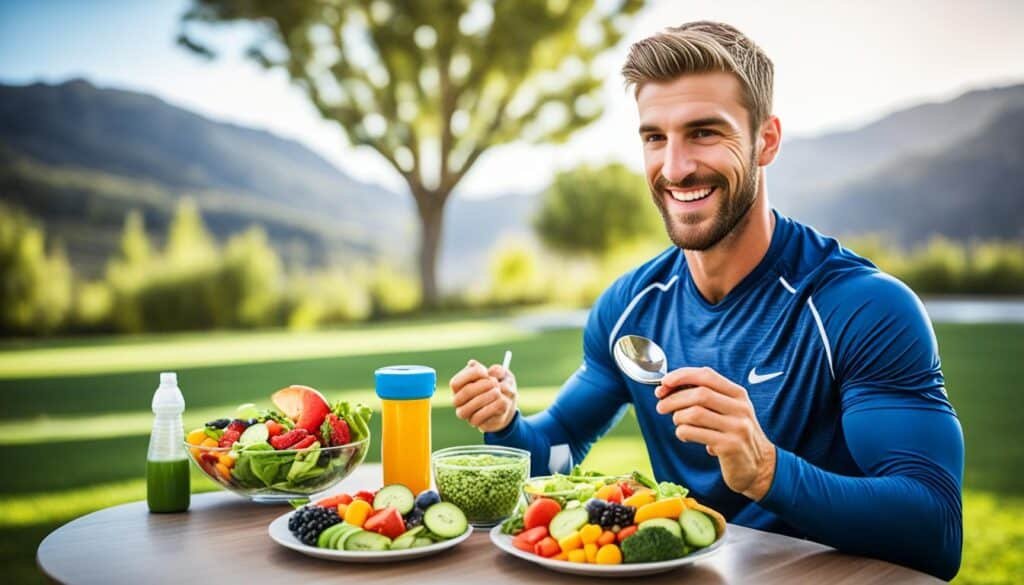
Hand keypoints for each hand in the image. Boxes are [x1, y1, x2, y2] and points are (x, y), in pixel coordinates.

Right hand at [449, 359, 517, 432]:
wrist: (506, 405)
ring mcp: (465, 413)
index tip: (485, 372)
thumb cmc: (499, 386)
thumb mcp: (502, 375)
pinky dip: (493, 407)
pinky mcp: (475, 422)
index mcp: (458, 386)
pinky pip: (479, 417)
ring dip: (487, 397)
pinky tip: (501, 401)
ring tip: (498, 392)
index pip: (456, 382)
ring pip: (469, 407)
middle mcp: (458, 400)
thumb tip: (492, 371)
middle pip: (465, 392)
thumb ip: (498, 370)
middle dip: (483, 385)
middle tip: (495, 382)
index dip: (471, 374)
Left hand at [655, 367, 775, 500]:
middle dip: (673, 398)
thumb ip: (705, 397)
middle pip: (699, 394)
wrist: (759, 466)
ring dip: (677, 417)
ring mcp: (736, 427)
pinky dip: (682, 432)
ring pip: (694, 413)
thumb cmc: (735, 435)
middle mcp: (740, 408)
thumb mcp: (728, 410)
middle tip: (661, 406)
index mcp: (738, 394)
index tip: (664, 382)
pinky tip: (685, 436)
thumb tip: (668, 387)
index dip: (682, 375)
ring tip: (677, 423)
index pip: (707, 375)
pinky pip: (694, 433)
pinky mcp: (729, 446)